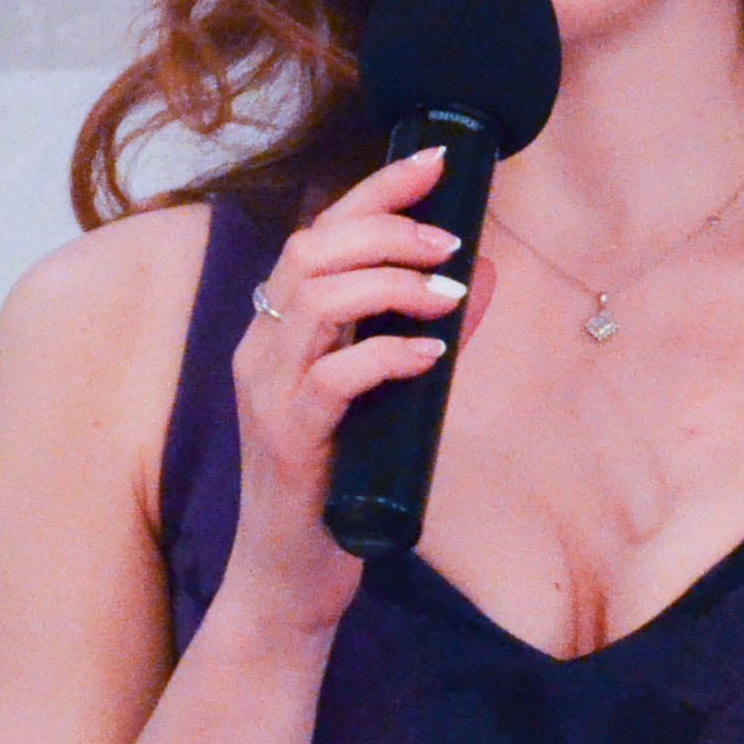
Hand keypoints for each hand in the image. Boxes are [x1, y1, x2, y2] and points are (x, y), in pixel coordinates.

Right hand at [213, 148, 470, 637]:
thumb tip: (482, 277)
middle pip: (311, 250)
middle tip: (451, 242)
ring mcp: (268, 396)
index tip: (433, 161)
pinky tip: (429, 356)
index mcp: (278, 331)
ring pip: (315, 301)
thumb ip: (424, 336)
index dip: (374, 190)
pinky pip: (332, 379)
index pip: (317, 233)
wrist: (288, 583)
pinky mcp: (288, 444)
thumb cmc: (336, 487)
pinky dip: (386, 356)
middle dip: (387, 229)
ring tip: (446, 293)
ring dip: (390, 284)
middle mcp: (262, 351)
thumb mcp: (385, 400)